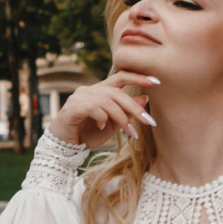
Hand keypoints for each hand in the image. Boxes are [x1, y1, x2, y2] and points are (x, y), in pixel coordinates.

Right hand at [45, 71, 159, 149]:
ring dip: (121, 118)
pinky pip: (94, 108)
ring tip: (128, 132)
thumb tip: (145, 98)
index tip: (156, 81)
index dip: (137, 76)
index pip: (120, 76)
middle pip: (117, 92)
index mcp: (100, 90)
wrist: (66, 147)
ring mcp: (79, 97)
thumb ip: (127, 112)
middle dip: (135, 107)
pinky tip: (102, 128)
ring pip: (107, 101)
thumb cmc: (89, 134)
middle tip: (149, 122)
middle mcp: (89, 90)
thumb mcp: (114, 124)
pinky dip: (102, 118)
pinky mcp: (72, 107)